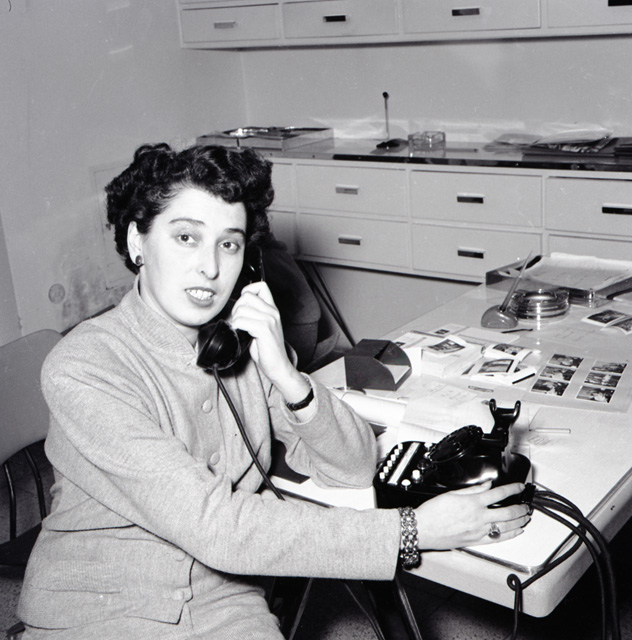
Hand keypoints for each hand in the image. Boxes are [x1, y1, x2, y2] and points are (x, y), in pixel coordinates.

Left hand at [230, 282, 308, 401]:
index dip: (247, 291)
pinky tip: (242, 335)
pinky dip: (237, 327)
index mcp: (272, 309)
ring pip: (242, 309)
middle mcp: (273, 311)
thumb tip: (235, 309)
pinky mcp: (265, 329)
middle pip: (246, 296)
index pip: (260, 286)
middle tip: (239, 321)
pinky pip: (242, 321)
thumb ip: (253, 315)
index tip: (244, 305)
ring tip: (241, 330)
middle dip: (237, 307)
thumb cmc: (267, 350)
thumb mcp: (261, 328)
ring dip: (236, 320)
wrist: (279, 366)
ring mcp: (270, 320)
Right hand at [413, 482, 530, 550]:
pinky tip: (516, 531)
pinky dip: (511, 535)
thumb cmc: (433, 512)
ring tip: (525, 517)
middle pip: (507, 512)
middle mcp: (478, 517)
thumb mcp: (452, 494)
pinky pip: (498, 539)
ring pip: (506, 527)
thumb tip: (486, 485)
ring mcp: (479, 531)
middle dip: (521, 508)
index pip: (498, 494)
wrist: (423, 529)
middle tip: (526, 505)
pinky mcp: (476, 541)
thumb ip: (473, 490)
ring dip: (519, 521)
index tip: (519, 487)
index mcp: (472, 503)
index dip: (512, 489)